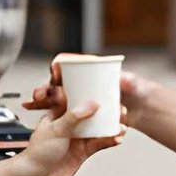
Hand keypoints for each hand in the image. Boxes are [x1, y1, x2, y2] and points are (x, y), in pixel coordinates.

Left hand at [15, 101, 122, 175]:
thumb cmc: (37, 153)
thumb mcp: (55, 129)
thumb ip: (73, 117)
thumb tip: (91, 104)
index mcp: (58, 113)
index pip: (76, 97)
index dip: (89, 92)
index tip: (104, 88)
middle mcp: (69, 123)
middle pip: (91, 113)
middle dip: (105, 110)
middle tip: (119, 108)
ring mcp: (77, 137)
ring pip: (98, 128)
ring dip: (110, 126)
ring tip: (122, 125)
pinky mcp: (83, 151)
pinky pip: (99, 143)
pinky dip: (109, 141)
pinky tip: (117, 138)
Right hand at [22, 54, 150, 129]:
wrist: (144, 111)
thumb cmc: (140, 93)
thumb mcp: (137, 86)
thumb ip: (131, 83)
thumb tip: (124, 79)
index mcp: (92, 71)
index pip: (71, 63)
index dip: (60, 64)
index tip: (55, 70)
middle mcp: (83, 83)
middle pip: (59, 82)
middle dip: (46, 86)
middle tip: (39, 94)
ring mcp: (80, 98)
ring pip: (55, 97)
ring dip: (42, 100)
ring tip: (31, 104)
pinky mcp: (79, 113)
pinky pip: (60, 112)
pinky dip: (45, 111)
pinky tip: (32, 110)